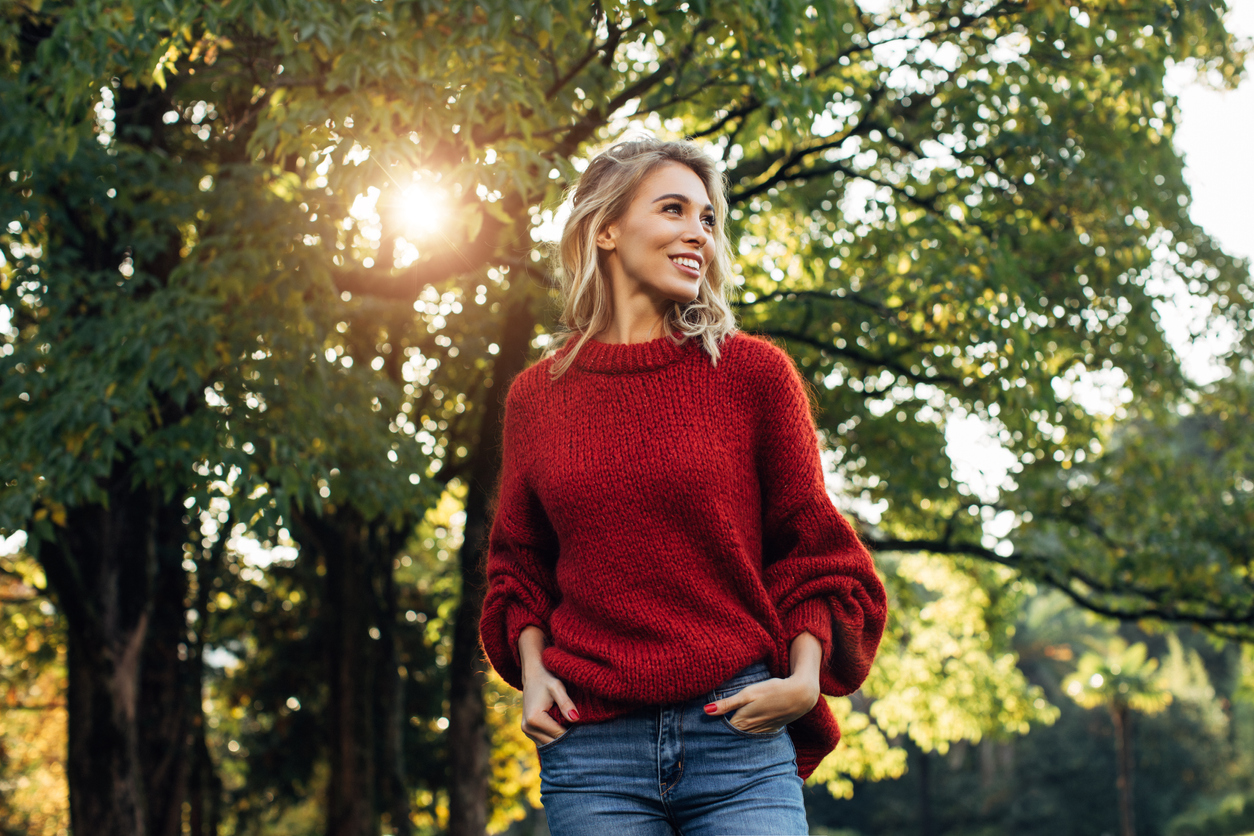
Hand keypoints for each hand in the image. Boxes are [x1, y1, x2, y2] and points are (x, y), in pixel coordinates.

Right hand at [518, 626, 577, 744]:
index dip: (573, 733)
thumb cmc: (546, 678)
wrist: (533, 673)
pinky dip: (554, 737)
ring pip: (549, 744)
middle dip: (568, 739)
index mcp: (534, 719)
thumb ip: (566, 703)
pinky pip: (545, 740)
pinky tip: (564, 729)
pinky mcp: (528, 731)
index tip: (586, 729)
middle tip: (583, 733)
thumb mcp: (557, 687)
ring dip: (561, 740)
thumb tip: (575, 719)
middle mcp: (527, 728)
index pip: (559, 735)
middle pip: (554, 742)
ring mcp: (526, 731)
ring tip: (573, 730)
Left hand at [704, 674, 818, 732]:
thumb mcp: (747, 694)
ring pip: (742, 738)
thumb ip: (727, 704)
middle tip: (703, 743)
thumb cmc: (772, 691)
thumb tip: (705, 711)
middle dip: (719, 738)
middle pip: (731, 737)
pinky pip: (754, 736)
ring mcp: (762, 730)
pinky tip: (742, 736)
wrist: (799, 695)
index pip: (721, 732)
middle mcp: (751, 730)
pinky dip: (746, 737)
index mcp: (742, 721)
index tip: (697, 736)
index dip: (710, 733)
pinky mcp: (771, 728)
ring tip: (718, 742)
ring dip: (732, 739)